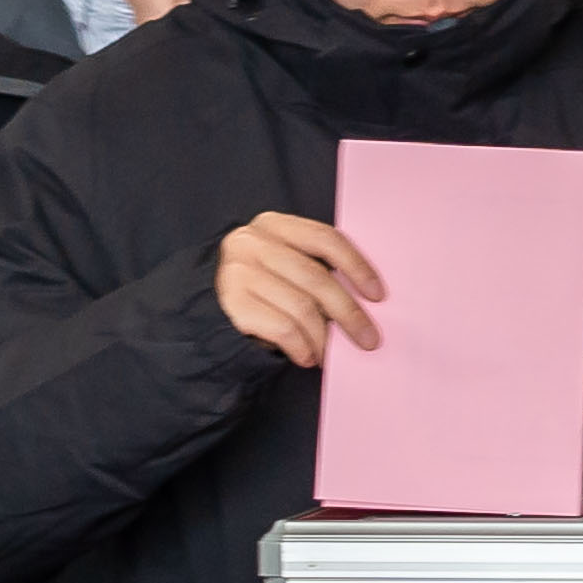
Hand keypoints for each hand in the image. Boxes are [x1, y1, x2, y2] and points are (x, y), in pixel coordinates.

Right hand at [214, 210, 387, 365]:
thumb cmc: (259, 292)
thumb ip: (315, 270)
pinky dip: (302, 347)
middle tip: (368, 339)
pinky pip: (283, 328)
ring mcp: (238, 271)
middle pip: (316, 278)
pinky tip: (307, 356)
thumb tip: (366, 300)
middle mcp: (252, 242)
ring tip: (328, 354)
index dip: (357, 266)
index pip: (325, 239)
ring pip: (302, 308)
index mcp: (273, 225)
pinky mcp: (232, 303)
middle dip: (349, 312)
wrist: (204, 313)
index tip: (378, 295)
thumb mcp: (284, 267)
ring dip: (323, 338)